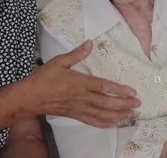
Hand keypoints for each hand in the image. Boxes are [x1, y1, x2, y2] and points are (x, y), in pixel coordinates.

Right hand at [16, 40, 140, 127]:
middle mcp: (81, 97)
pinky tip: (113, 123)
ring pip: (101, 113)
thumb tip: (90, 43)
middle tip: (137, 103)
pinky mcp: (74, 115)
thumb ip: (76, 54)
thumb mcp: (59, 61)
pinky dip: (104, 123)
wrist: (29, 97)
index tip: (131, 91)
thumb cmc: (43, 78)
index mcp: (79, 82)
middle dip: (123, 104)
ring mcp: (78, 108)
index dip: (119, 90)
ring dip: (117, 114)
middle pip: (106, 102)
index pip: (103, 86)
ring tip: (131, 114)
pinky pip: (92, 121)